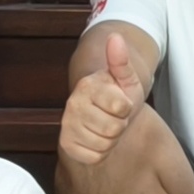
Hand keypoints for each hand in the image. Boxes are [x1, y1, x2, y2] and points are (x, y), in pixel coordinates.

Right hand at [56, 41, 144, 170]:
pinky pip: (94, 157)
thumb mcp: (126, 78)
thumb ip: (121, 60)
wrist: (103, 112)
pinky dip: (101, 152)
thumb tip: (115, 36)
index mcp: (87, 86)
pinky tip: (97, 138)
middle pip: (114, 128)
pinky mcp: (67, 145)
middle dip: (120, 125)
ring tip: (106, 126)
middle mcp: (72, 104)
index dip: (127, 108)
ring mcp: (67, 125)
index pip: (121, 107)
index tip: (120, 102)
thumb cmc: (118, 94)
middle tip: (114, 116)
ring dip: (112, 139)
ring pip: (105, 144)